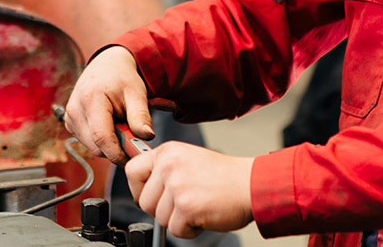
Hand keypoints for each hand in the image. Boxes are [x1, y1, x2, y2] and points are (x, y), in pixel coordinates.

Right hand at [64, 45, 153, 163]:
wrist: (107, 65)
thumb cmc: (122, 78)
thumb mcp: (137, 93)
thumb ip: (141, 116)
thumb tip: (147, 137)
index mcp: (91, 99)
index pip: (102, 138)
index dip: (117, 153)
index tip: (132, 158)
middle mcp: (75, 110)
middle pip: (96, 146)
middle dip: (116, 148)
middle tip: (131, 137)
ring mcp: (70, 117)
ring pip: (91, 147)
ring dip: (108, 144)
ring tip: (120, 124)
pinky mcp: (69, 123)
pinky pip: (87, 142)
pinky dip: (100, 140)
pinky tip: (109, 124)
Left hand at [126, 142, 253, 238]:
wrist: (250, 184)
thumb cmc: (223, 176)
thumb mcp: (188, 159)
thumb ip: (164, 169)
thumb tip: (142, 188)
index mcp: (168, 152)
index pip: (132, 170)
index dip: (139, 188)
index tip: (152, 194)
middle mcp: (169, 166)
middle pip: (144, 201)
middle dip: (163, 209)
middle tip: (185, 202)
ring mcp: (177, 186)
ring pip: (159, 218)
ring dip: (178, 219)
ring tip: (198, 205)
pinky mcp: (187, 206)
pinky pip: (175, 230)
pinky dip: (189, 229)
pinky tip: (203, 215)